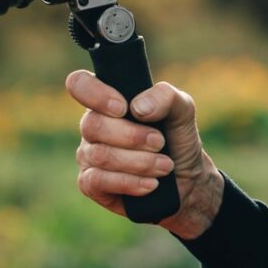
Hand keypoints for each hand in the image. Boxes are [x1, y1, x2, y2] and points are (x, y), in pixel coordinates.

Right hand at [66, 70, 223, 239]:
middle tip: (160, 142)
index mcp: (108, 100)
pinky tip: (150, 183)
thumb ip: (165, 97)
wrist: (187, 180)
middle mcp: (93, 125)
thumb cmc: (177, 139)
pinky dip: (129, 182)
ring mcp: (88, 155)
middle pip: (93, 125)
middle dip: (132, 136)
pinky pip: (97, 181)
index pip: (80, 84)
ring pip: (100, 155)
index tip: (124, 108)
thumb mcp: (182, 111)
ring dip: (139, 161)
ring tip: (165, 166)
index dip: (95, 94)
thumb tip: (137, 107)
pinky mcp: (90, 184)